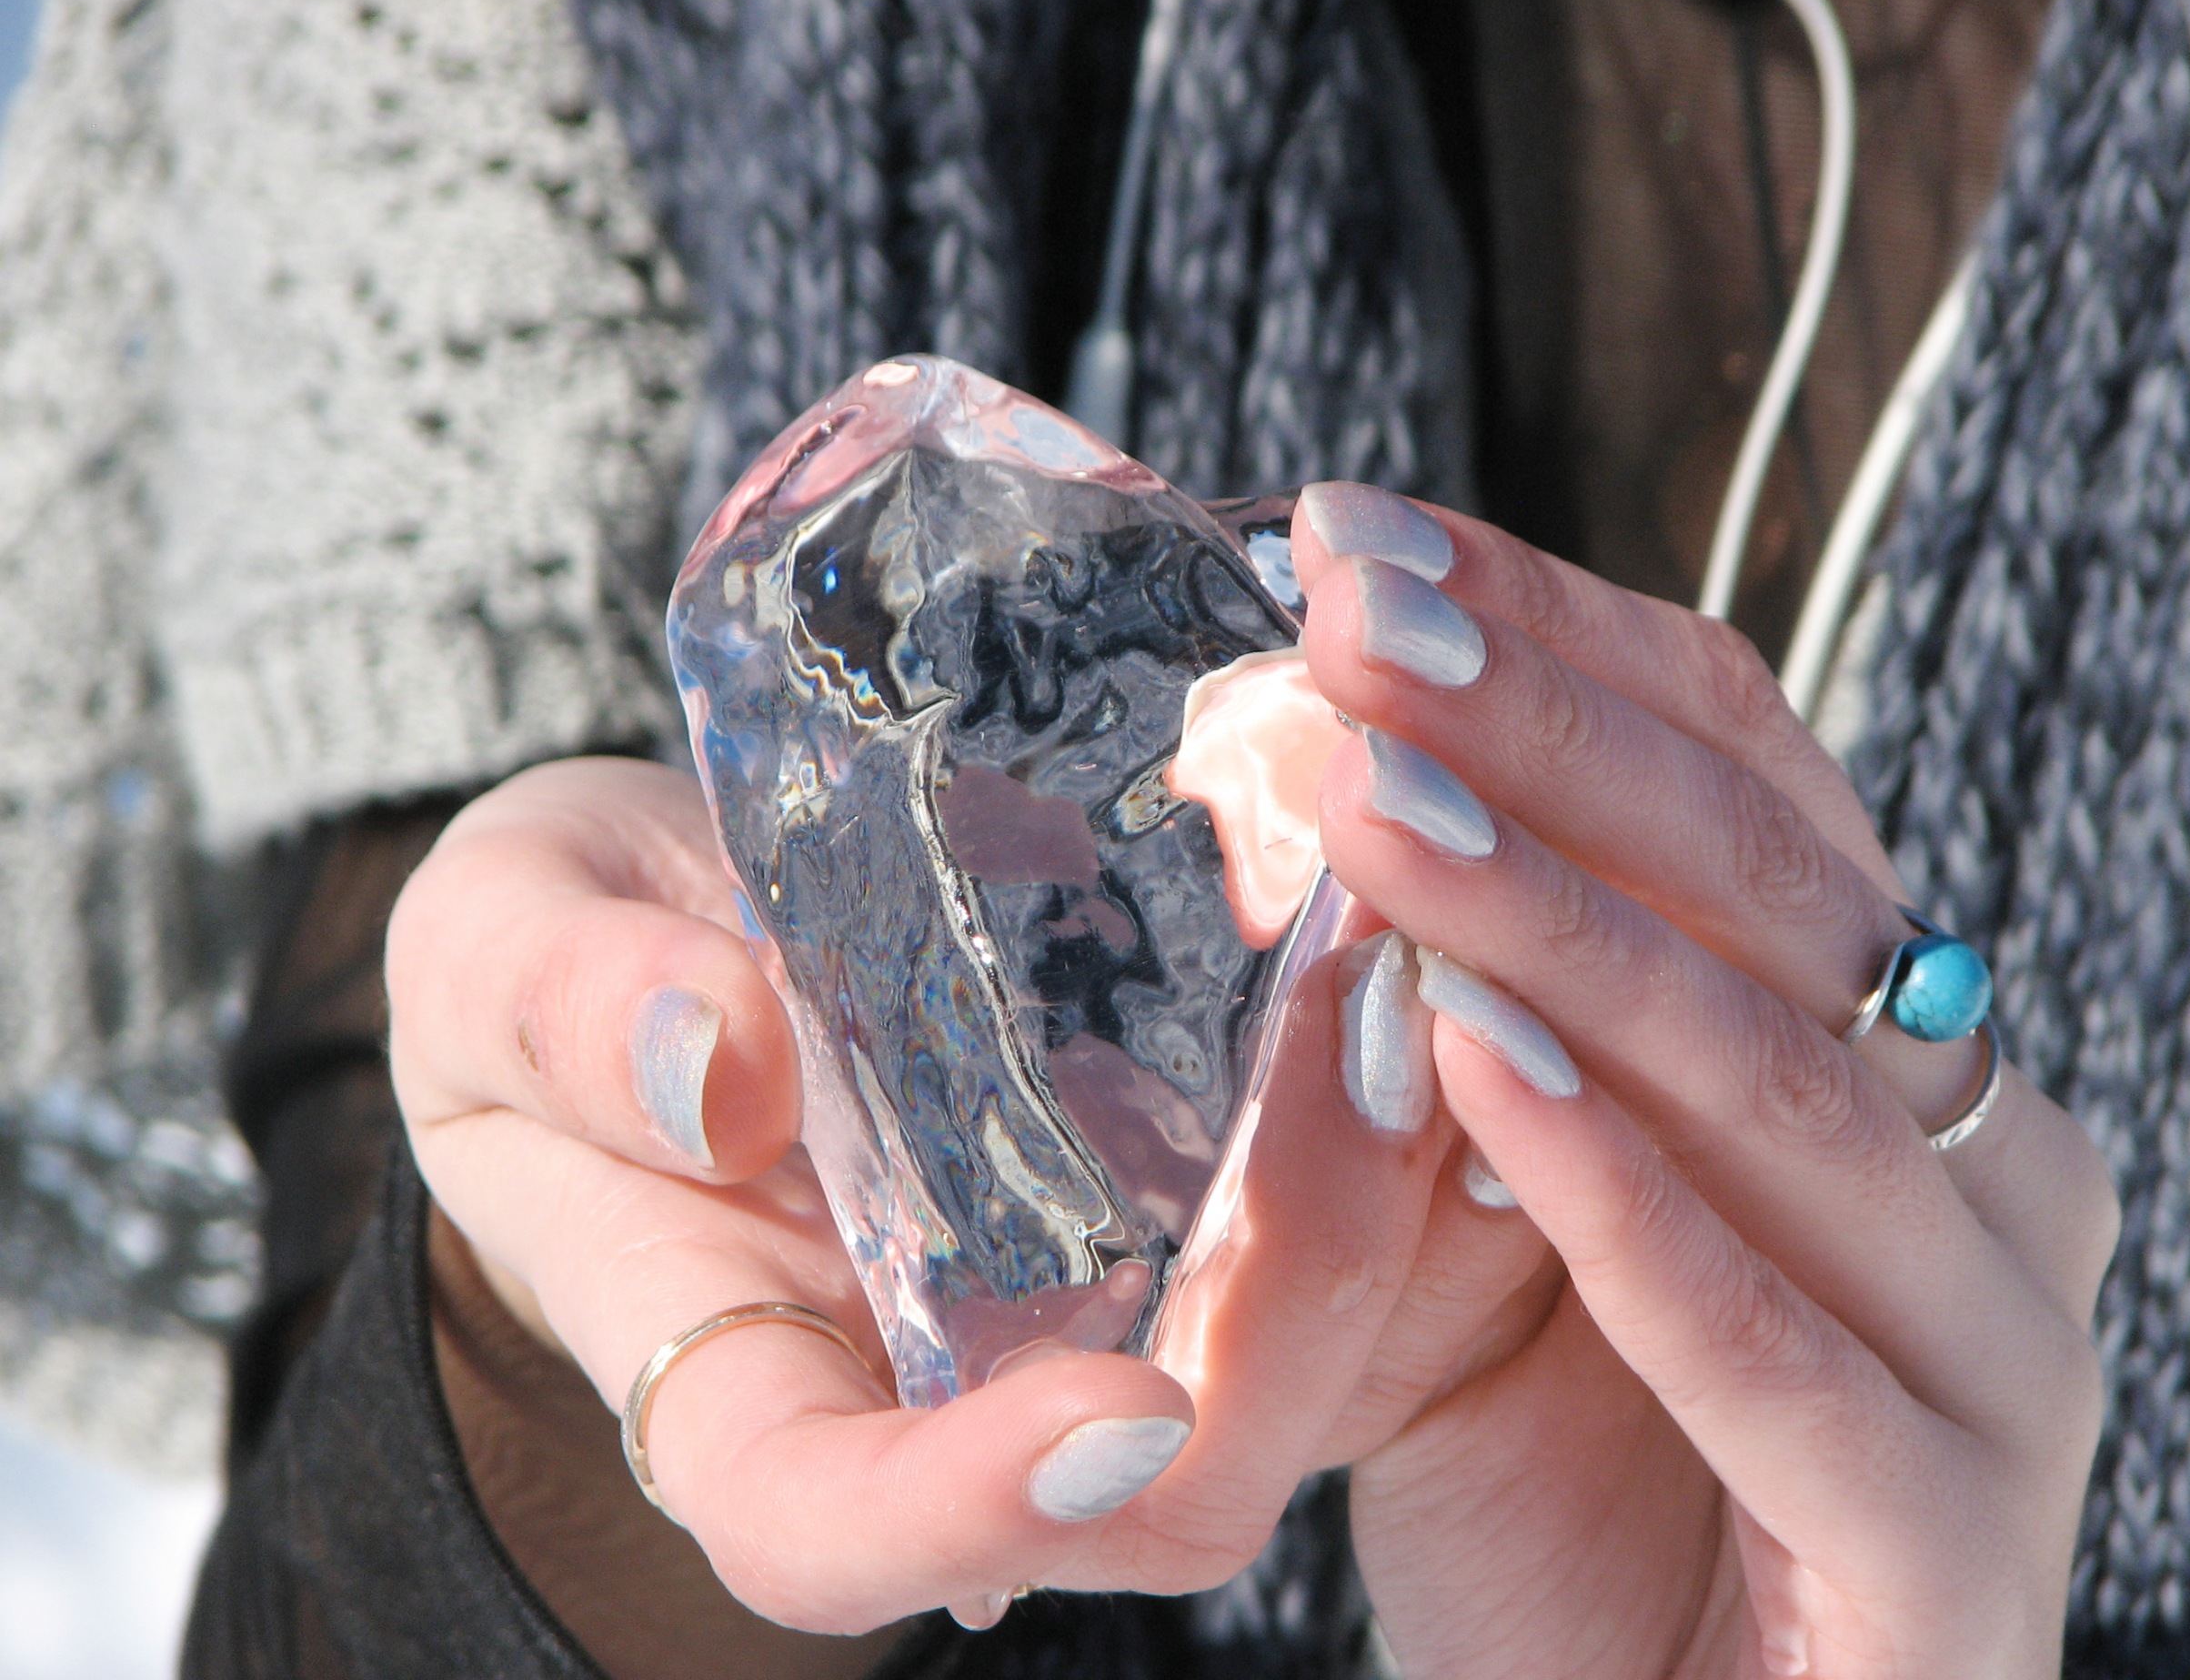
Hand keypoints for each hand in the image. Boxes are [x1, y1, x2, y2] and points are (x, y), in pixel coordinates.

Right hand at [383, 755, 1492, 1635]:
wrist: (663, 936)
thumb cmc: (553, 975)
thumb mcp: (495, 946)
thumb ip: (564, 1008)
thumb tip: (714, 1068)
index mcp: (737, 1380)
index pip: (829, 1530)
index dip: (968, 1510)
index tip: (1114, 1411)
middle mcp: (935, 1388)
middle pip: (1147, 1489)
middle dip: (1288, 1327)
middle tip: (1363, 1074)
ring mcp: (1068, 1304)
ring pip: (1278, 1368)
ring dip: (1379, 1204)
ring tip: (1416, 979)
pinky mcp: (1158, 1201)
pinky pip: (1312, 1223)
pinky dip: (1386, 1120)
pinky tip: (1415, 949)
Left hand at [1289, 488, 2118, 1677]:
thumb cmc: (1565, 1473)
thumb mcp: (1490, 1211)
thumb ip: (1466, 1028)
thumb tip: (1324, 791)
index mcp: (1891, 1055)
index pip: (1751, 778)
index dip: (1562, 642)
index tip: (1359, 538)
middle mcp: (1980, 1166)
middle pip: (1782, 892)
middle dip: (1551, 735)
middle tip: (1351, 611)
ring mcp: (2000, 1357)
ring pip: (1790, 1097)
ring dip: (1571, 936)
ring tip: (1373, 805)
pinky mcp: (1953, 1552)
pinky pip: (1787, 1355)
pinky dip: (1628, 1208)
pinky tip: (1477, 1073)